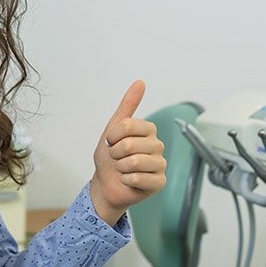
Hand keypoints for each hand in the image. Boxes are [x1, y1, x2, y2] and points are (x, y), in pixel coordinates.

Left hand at [90, 80, 166, 225]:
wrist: (105, 184)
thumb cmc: (110, 156)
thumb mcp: (113, 128)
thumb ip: (127, 105)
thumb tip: (140, 82)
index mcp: (148, 130)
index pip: (128, 125)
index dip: (113, 136)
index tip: (111, 141)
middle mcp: (157, 145)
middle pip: (129, 144)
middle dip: (115, 153)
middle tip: (117, 158)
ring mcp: (160, 164)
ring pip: (134, 162)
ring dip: (120, 168)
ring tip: (122, 169)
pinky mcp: (159, 182)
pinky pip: (138, 178)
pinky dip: (126, 180)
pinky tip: (128, 181)